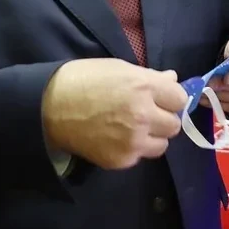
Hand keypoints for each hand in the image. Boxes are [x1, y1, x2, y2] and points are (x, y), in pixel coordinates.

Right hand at [41, 58, 187, 169]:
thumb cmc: (84, 80)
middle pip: (174, 124)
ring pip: (162, 144)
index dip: (170, 97)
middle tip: (147, 113)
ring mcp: (132, 140)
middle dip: (163, 118)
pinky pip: (141, 156)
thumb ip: (150, 77)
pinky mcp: (120, 159)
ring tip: (134, 128)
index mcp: (144, 87)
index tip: (161, 98)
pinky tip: (117, 138)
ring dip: (153, 136)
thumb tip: (173, 79)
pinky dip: (134, 149)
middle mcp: (143, 115)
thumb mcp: (119, 69)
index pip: (179, 98)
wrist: (49, 107)